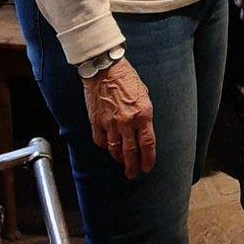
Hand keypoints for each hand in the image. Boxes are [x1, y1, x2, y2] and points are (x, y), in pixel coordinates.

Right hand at [82, 59, 154, 178]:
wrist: (104, 68)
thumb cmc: (127, 78)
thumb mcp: (144, 95)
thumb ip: (144, 115)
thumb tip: (142, 131)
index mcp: (142, 114)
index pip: (147, 144)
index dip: (147, 159)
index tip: (147, 168)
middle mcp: (127, 122)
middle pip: (130, 152)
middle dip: (132, 166)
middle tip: (133, 174)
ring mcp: (110, 123)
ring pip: (114, 149)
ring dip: (118, 158)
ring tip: (121, 163)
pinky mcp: (96, 121)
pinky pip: (99, 140)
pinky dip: (104, 146)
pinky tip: (107, 148)